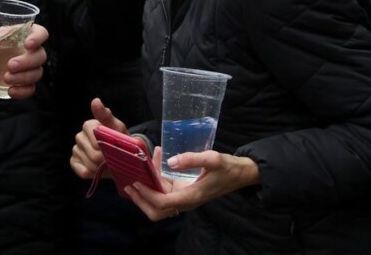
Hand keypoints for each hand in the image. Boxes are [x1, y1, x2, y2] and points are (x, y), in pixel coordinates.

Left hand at [0, 23, 48, 99]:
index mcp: (25, 34)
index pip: (41, 33)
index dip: (38, 38)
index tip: (27, 44)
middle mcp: (32, 51)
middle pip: (40, 56)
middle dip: (27, 62)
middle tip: (10, 66)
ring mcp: (30, 68)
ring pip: (37, 73)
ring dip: (23, 78)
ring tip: (6, 78)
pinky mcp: (25, 83)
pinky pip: (30, 89)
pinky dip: (23, 92)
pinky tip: (11, 91)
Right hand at [70, 98, 130, 179]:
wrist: (121, 154)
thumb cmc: (119, 139)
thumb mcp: (117, 127)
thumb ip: (106, 116)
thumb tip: (95, 101)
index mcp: (89, 125)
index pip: (95, 138)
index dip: (106, 148)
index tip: (113, 149)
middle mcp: (80, 136)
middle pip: (93, 154)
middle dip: (105, 159)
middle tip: (113, 158)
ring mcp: (76, 149)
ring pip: (88, 163)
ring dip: (100, 167)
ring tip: (107, 163)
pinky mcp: (74, 161)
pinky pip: (79, 169)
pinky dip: (88, 172)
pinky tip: (95, 171)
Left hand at [124, 148, 260, 220]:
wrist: (240, 174)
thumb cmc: (228, 168)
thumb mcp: (213, 159)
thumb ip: (192, 159)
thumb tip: (170, 161)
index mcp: (191, 197)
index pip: (162, 203)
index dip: (146, 194)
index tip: (135, 181)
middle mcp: (185, 201)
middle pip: (157, 211)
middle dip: (141, 200)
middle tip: (129, 184)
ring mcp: (184, 197)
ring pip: (159, 201)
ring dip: (148, 186)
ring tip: (145, 162)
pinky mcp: (184, 192)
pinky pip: (165, 190)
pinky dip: (157, 179)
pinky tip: (157, 159)